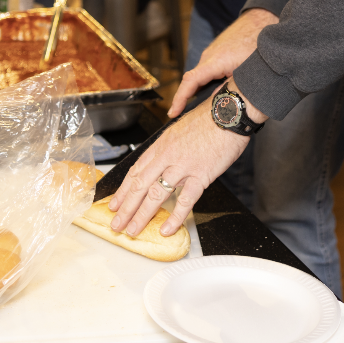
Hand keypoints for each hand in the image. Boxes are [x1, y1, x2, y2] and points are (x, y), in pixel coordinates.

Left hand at [105, 98, 248, 237]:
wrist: (229, 112)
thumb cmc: (209, 118)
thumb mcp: (180, 128)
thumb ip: (170, 145)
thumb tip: (164, 157)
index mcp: (161, 145)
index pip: (135, 172)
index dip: (123, 191)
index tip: (114, 204)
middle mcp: (167, 156)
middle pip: (140, 186)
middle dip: (125, 209)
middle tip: (117, 224)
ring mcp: (182, 166)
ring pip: (156, 195)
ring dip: (142, 215)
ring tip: (133, 230)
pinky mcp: (200, 175)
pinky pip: (185, 201)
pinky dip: (175, 217)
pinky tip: (167, 229)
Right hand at [170, 8, 276, 115]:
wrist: (259, 20)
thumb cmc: (257, 41)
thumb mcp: (248, 70)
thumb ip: (233, 86)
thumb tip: (222, 102)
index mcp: (216, 61)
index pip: (190, 81)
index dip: (180, 99)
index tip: (172, 112)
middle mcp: (209, 56)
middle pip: (192, 81)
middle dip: (185, 99)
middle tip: (182, 117)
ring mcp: (211, 53)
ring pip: (200, 76)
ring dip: (198, 90)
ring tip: (197, 107)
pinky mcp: (216, 53)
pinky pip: (206, 70)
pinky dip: (205, 82)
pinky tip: (211, 91)